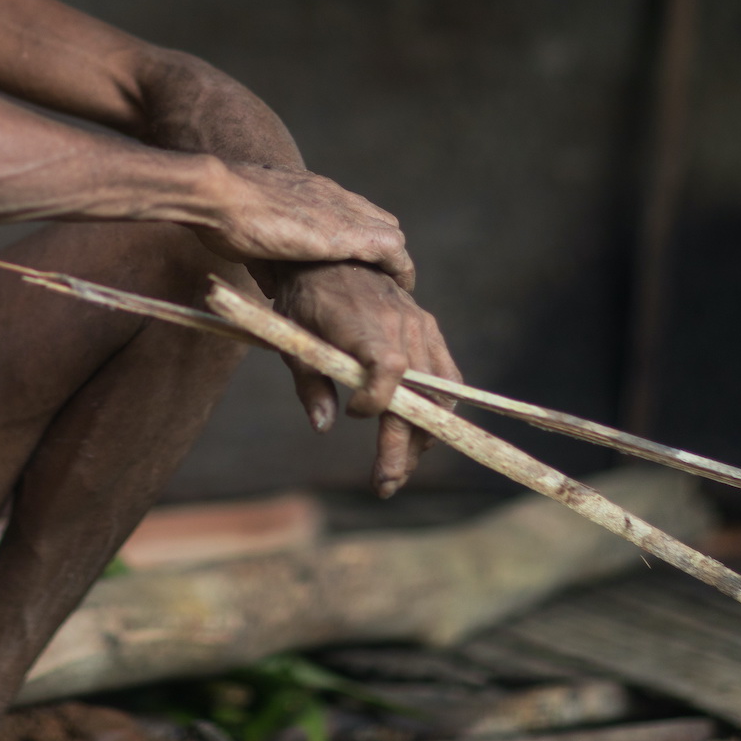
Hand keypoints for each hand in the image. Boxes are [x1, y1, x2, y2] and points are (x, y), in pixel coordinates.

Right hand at [198, 165, 415, 288]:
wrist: (220, 195)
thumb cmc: (221, 214)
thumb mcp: (247, 240)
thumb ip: (267, 262)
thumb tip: (275, 287)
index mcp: (308, 192)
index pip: (349, 209)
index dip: (357, 235)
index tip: (356, 263)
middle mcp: (332, 196)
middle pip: (377, 219)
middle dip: (380, 249)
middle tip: (376, 279)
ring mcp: (343, 212)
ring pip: (389, 232)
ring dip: (392, 261)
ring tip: (393, 288)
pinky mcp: (348, 234)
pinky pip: (393, 250)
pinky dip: (400, 269)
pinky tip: (402, 288)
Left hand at [264, 262, 463, 497]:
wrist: (330, 256)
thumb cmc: (304, 299)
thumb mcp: (293, 338)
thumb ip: (310, 383)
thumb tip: (323, 427)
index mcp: (364, 325)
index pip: (389, 369)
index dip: (379, 401)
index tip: (355, 415)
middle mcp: (400, 326)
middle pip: (417, 397)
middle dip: (401, 448)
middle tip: (384, 485)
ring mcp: (419, 326)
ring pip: (438, 394)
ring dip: (422, 436)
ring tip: (399, 466)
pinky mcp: (428, 327)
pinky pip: (447, 377)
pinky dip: (440, 408)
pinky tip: (421, 435)